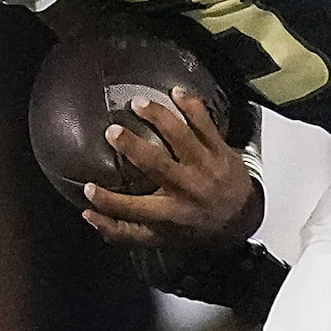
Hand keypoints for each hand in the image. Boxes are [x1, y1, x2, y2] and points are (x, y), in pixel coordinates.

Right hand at [81, 90, 262, 255]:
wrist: (243, 218)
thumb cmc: (193, 227)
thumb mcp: (159, 238)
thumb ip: (122, 231)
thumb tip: (88, 215)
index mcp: (171, 213)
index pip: (132, 208)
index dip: (107, 200)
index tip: (87, 188)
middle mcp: (188, 188)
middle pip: (157, 164)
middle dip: (132, 146)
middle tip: (112, 131)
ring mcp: (206, 166)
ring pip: (181, 137)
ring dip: (160, 117)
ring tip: (139, 103)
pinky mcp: (221, 150)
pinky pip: (206, 124)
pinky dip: (192, 107)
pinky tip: (177, 92)